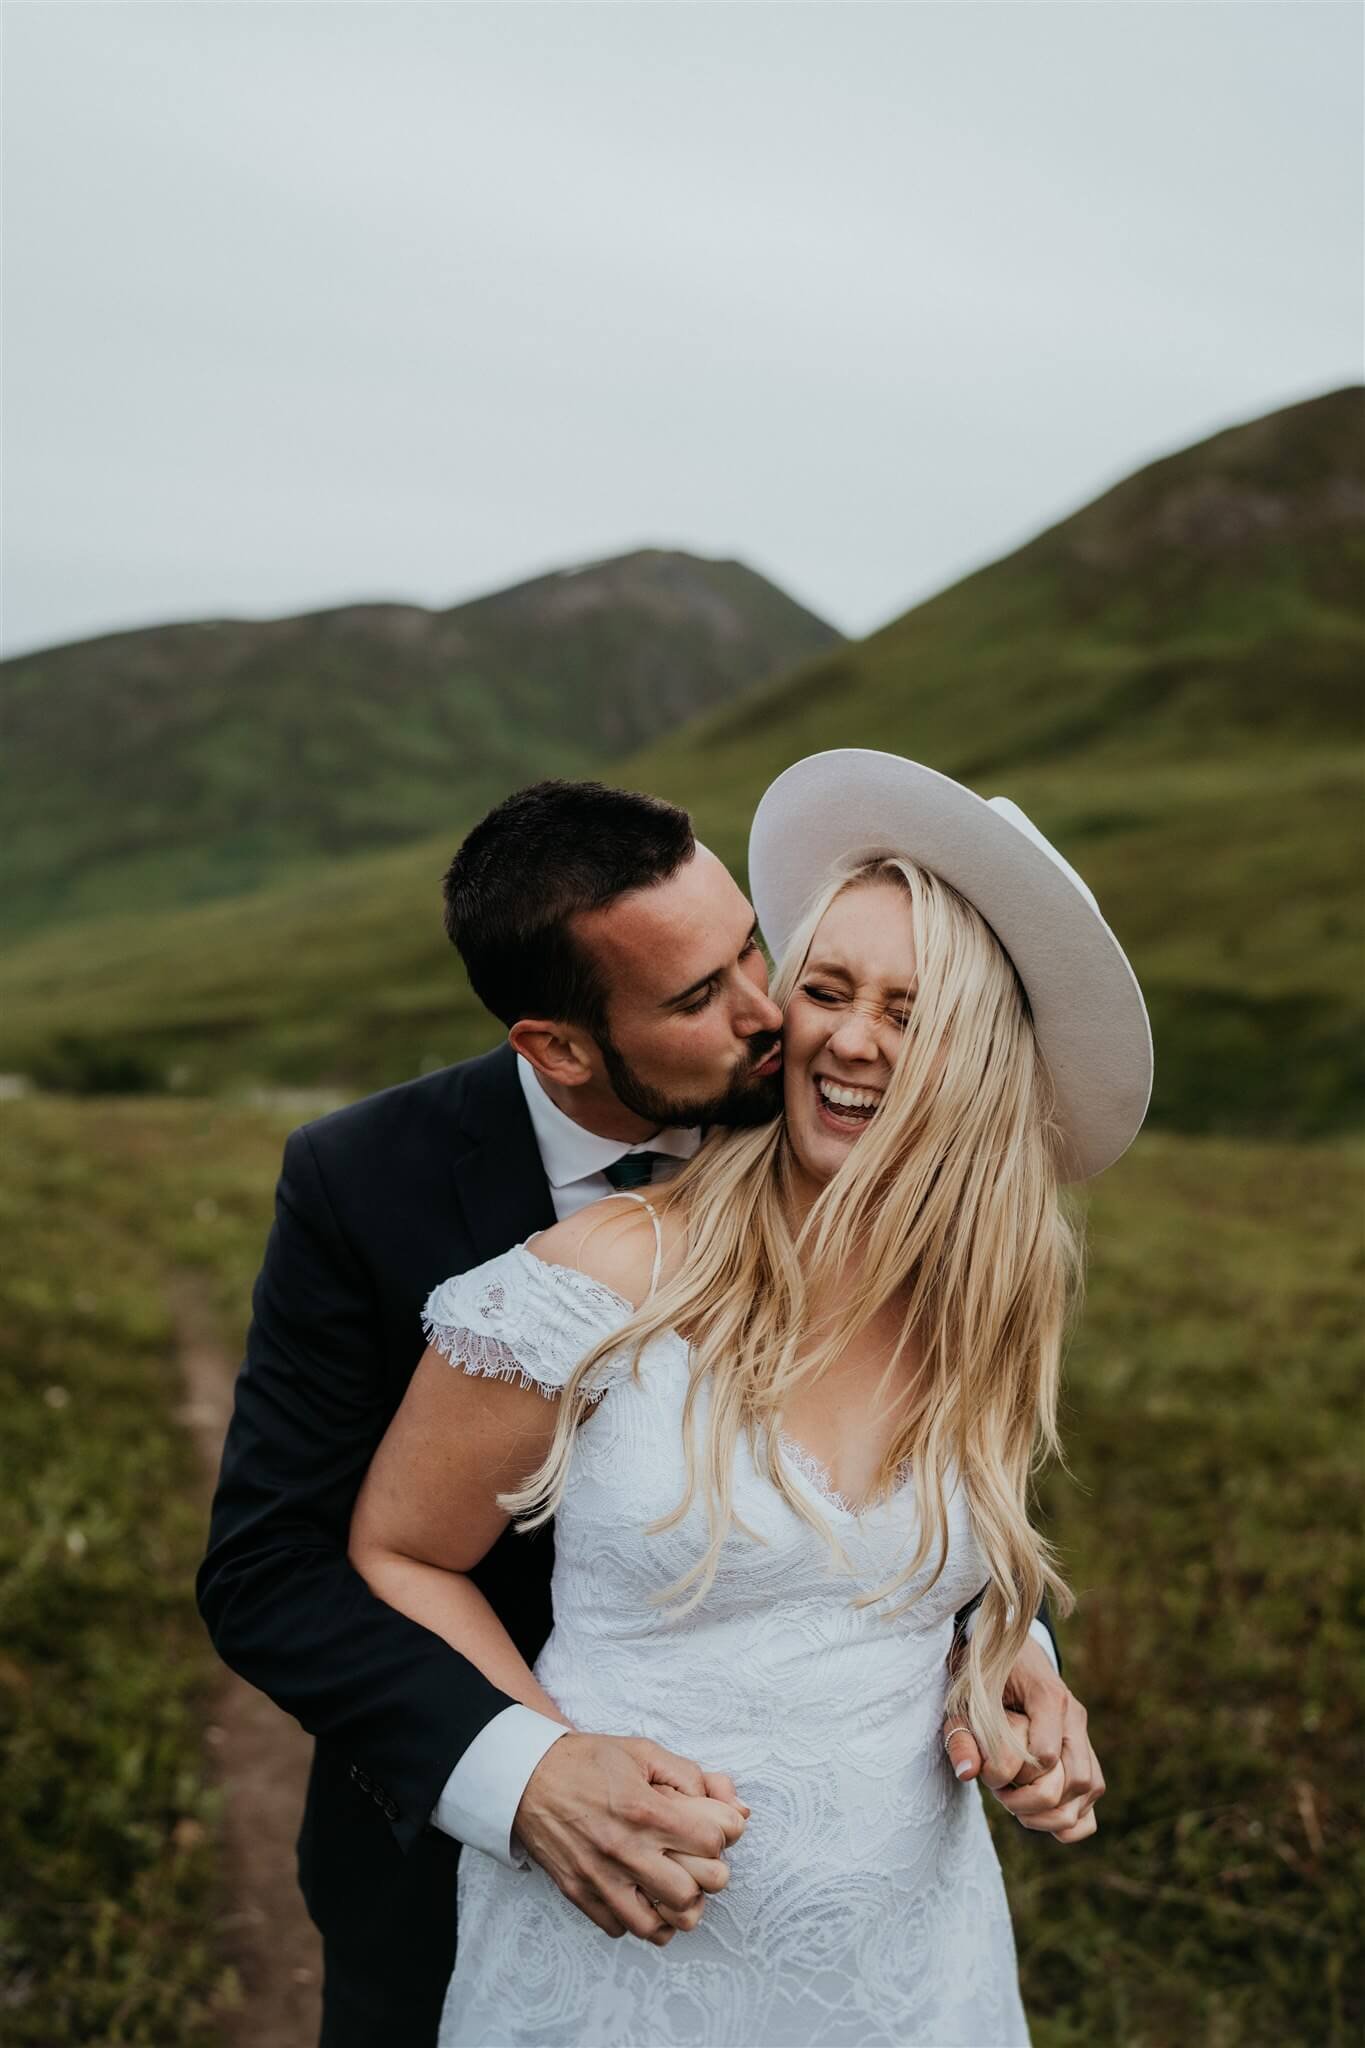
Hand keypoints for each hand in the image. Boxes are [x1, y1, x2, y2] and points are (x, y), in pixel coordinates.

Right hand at [513, 1734, 747, 1943]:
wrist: (527, 1775)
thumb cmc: (588, 1761)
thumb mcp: (643, 1753)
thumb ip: (693, 1777)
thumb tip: (737, 1808)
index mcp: (644, 1809)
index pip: (710, 1844)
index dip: (721, 1837)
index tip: (709, 1830)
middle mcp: (623, 1849)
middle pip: (691, 1894)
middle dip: (706, 1879)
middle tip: (698, 1864)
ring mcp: (599, 1877)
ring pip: (657, 1926)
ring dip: (674, 1910)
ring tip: (674, 1889)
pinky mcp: (579, 1894)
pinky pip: (621, 1930)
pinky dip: (638, 1919)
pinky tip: (641, 1895)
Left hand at [942, 1636, 1103, 1842]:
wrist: (1004, 1649)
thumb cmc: (981, 1677)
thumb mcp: (962, 1701)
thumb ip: (961, 1735)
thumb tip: (967, 1773)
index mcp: (1048, 1696)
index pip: (1046, 1756)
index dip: (1017, 1777)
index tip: (992, 1779)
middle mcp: (1074, 1715)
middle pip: (1077, 1779)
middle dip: (1039, 1803)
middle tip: (1005, 1800)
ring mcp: (1083, 1731)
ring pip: (1091, 1787)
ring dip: (1058, 1812)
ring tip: (1022, 1811)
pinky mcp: (1085, 1747)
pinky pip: (1095, 1788)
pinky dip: (1077, 1812)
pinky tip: (1045, 1817)